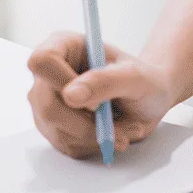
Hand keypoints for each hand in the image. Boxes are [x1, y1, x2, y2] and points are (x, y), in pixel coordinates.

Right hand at [26, 32, 176, 158]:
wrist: (150, 100)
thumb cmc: (144, 80)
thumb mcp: (134, 76)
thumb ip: (106, 81)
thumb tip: (70, 95)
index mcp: (65, 47)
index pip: (42, 61)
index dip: (64, 83)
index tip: (95, 101)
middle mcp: (49, 75)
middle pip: (47, 105)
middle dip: (88, 123)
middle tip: (120, 125)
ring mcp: (47, 103)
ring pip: (58, 130)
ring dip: (97, 136)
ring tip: (126, 128)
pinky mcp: (54, 128)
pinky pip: (67, 145)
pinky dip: (95, 145)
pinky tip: (113, 133)